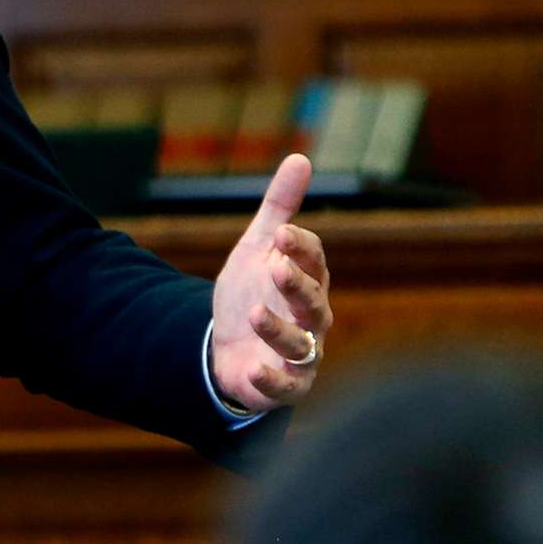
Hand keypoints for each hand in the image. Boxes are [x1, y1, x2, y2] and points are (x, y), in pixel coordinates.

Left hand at [208, 153, 331, 412]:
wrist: (229, 348)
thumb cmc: (253, 294)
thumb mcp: (259, 248)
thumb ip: (279, 208)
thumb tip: (300, 157)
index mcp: (309, 280)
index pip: (314, 260)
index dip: (300, 247)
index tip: (280, 234)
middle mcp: (312, 318)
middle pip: (313, 300)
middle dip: (297, 283)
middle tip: (275, 266)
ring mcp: (301, 353)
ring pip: (300, 343)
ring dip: (278, 329)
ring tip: (253, 313)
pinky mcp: (285, 385)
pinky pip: (286, 386)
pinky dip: (271, 378)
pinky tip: (252, 367)